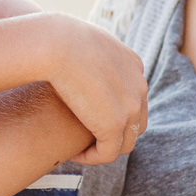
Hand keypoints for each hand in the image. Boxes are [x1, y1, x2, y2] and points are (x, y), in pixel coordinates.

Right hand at [40, 15, 146, 164]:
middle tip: (86, 138)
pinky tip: (74, 153)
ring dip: (103, 148)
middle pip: (135, 123)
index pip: (133, 98)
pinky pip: (108, 153)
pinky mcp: (115, 126)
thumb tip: (74, 58)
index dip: (113, 113)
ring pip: (125, 142)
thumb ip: (88, 54)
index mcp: (134, 65)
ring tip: (79, 149)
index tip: (87, 117)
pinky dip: (92, 157)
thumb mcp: (82, 41)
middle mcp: (139, 86)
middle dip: (113, 134)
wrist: (56, 44)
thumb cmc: (57, 39)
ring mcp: (130, 107)